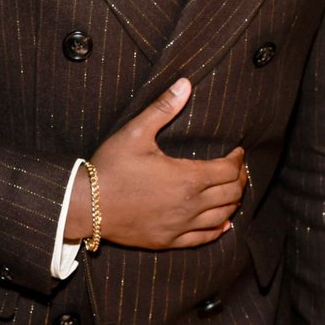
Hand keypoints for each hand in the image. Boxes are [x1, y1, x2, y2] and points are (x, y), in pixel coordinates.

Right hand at [67, 78, 246, 248]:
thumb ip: (163, 107)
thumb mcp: (136, 132)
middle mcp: (189, 205)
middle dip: (240, 179)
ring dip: (232, 202)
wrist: (84, 206)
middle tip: (238, 168)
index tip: (237, 151)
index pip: (228, 171)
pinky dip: (218, 230)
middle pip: (231, 194)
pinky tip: (223, 223)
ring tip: (233, 190)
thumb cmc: (110, 167)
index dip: (238, 160)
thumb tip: (185, 83)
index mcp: (187, 178)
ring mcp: (179, 226)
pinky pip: (202, 239)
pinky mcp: (167, 241)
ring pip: (221, 217)